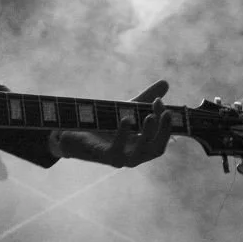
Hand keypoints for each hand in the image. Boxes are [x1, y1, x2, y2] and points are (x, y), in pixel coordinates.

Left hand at [57, 79, 172, 167]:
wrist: (75, 131)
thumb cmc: (106, 123)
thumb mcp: (128, 109)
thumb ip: (146, 98)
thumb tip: (166, 82)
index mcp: (143, 146)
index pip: (162, 138)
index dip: (166, 123)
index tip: (159, 101)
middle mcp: (135, 156)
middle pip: (156, 149)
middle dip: (163, 131)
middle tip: (165, 112)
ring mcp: (120, 159)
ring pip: (140, 153)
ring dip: (147, 134)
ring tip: (150, 117)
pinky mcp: (104, 156)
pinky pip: (116, 150)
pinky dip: (123, 135)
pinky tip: (126, 119)